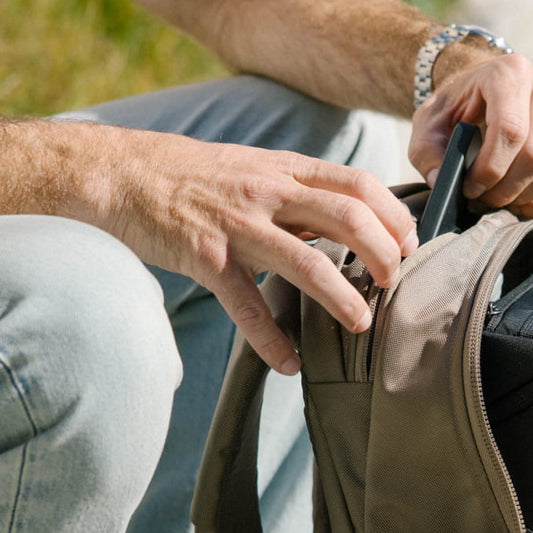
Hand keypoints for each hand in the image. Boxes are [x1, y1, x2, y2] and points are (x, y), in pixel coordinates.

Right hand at [84, 126, 417, 372]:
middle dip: (383, 254)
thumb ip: (298, 192)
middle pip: (347, 217)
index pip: (357, 182)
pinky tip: (288, 364)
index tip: (412, 243)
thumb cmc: (190, 176)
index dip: (394, 214)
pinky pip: (247, 306)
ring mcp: (237, 225)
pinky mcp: (206, 258)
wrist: (120, 173)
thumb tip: (347, 222)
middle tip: (394, 284)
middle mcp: (267, 192)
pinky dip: (271, 340)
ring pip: (307, 261)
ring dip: (342, 298)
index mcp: (284, 169)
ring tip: (361, 324)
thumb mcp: (253, 168)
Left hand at [407, 54, 532, 218]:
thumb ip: (426, 153)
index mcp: (510, 73)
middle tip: (482, 200)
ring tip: (499, 201)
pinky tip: (519, 202)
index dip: (490, 170)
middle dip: (506, 189)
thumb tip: (441, 181)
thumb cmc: (456, 110)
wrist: (483, 95)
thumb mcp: (428, 125)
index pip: (511, 130)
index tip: (470, 188)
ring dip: (526, 198)